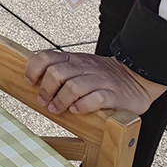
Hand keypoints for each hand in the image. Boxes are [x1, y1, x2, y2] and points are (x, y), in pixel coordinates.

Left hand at [24, 51, 166, 115]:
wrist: (136, 77)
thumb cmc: (102, 75)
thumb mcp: (79, 67)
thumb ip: (60, 70)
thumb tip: (32, 81)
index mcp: (73, 59)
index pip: (46, 56)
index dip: (33, 69)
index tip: (30, 81)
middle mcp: (84, 67)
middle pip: (56, 73)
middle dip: (46, 90)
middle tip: (44, 101)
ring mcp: (100, 80)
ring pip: (73, 86)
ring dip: (61, 100)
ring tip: (58, 109)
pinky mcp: (115, 95)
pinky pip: (96, 99)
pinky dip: (83, 105)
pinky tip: (78, 110)